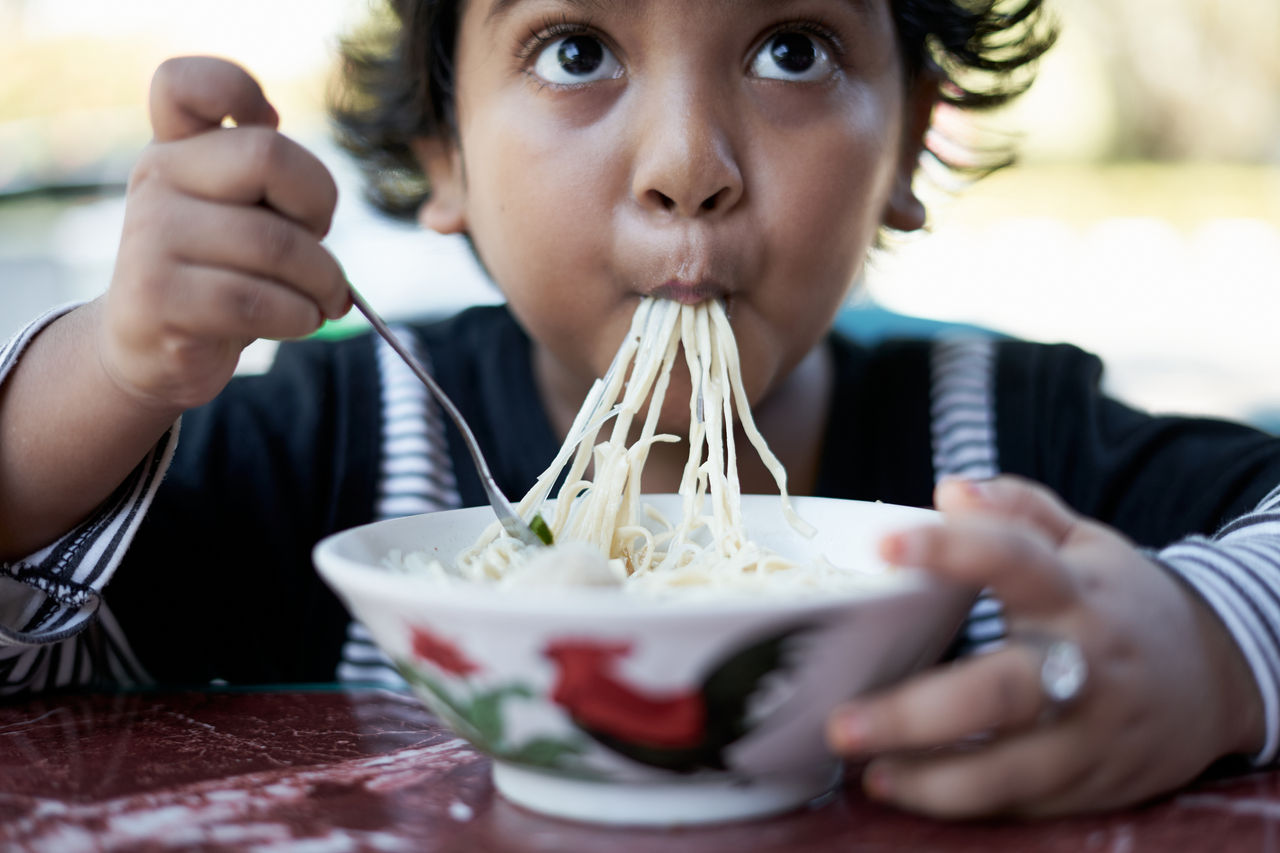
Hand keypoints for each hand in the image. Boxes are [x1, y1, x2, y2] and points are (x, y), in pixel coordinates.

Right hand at [101, 56, 350, 411]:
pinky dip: (299, 315)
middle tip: (321, 242)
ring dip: (322, 282)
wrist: (153, 348)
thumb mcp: (237, 209)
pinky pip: (257, 301)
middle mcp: (157, 178)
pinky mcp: (157, 299)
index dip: (237, 88)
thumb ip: (259, 164)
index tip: (268, 125)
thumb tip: (269, 115)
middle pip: (268, 157)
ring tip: (324, 299)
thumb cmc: (220, 271)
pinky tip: (299, 320)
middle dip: (319, 206)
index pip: (185, 82)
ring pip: (275, 245)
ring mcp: (150, 236)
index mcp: (178, 146)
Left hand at [825, 475, 1264, 817]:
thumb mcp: (1085, 542)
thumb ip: (1018, 509)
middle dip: (918, 713)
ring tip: (860, 766)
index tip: (882, 544)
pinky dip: (954, 799)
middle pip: (1001, 693)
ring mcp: (1089, 735)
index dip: (951, 550)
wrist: (1217, 678)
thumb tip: (949, 490)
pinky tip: (897, 783)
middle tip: (842, 720)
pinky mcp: (1088, 785)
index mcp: (1077, 593)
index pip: (1014, 561)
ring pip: (1007, 769)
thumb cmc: (1120, 601)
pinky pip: (1016, 801)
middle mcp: (1084, 667)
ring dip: (928, 776)